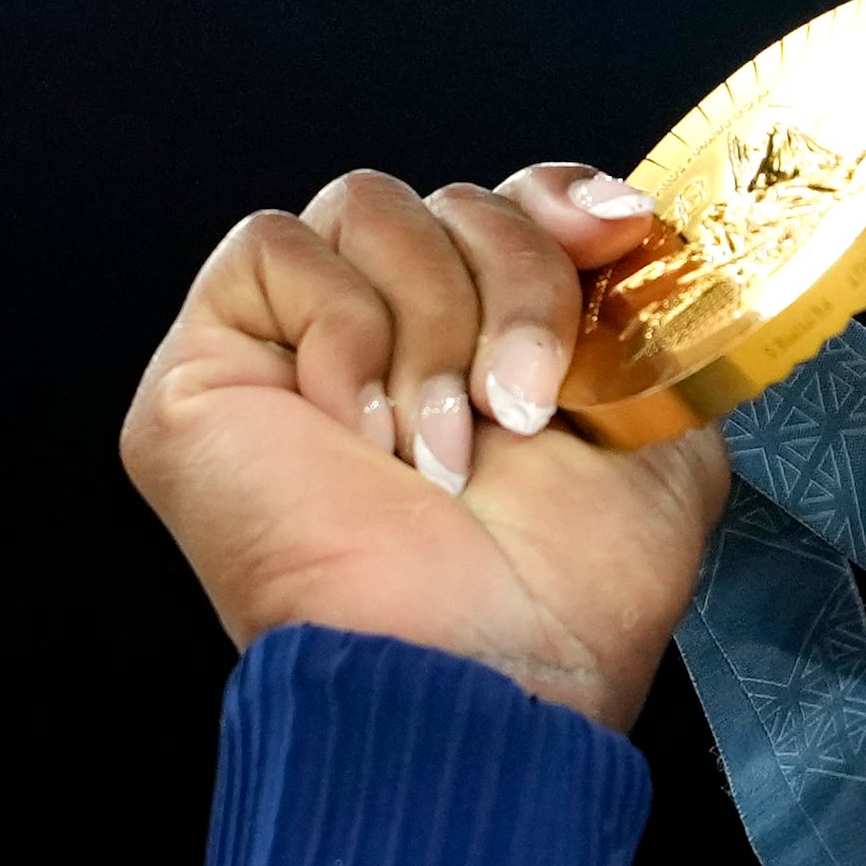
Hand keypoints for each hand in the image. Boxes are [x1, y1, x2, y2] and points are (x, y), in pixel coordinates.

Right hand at [119, 163, 729, 731]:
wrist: (479, 668)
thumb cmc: (564, 597)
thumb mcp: (659, 439)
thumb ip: (642, 322)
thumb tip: (629, 222)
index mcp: (485, 352)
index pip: (504, 202)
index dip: (553, 197)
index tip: (611, 233)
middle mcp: (389, 343)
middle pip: (450, 200)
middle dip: (515, 286)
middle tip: (524, 410)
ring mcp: (291, 352)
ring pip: (365, 205)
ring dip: (434, 327)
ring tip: (440, 450)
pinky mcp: (205, 366)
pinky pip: (272, 248)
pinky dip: (342, 333)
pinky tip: (361, 439)